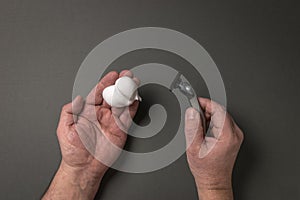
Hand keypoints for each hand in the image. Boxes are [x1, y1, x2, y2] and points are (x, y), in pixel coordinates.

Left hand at [43, 70, 138, 199]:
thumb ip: (69, 111)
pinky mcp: (121, 130)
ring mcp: (112, 121)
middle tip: (126, 75)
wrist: (84, 167)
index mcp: (88, 111)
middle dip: (119, 84)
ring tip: (133, 83)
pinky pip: (128, 116)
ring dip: (128, 93)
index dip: (105, 83)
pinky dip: (133, 107)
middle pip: (112, 95)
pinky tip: (135, 98)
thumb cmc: (73, 150)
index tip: (112, 75)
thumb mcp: (64, 128)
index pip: (98, 93)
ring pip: (122, 103)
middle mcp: (101, 114)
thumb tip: (77, 98)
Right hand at [185, 98, 243, 199]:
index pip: (218, 110)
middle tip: (194, 115)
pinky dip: (212, 122)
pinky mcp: (233, 137)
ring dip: (208, 116)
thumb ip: (193, 127)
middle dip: (206, 110)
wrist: (214, 181)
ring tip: (198, 127)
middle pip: (220, 112)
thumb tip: (192, 112)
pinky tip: (204, 130)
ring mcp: (235, 136)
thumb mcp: (193, 147)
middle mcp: (235, 134)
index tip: (195, 101)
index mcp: (227, 136)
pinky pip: (223, 123)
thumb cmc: (206, 169)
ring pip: (221, 116)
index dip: (205, 103)